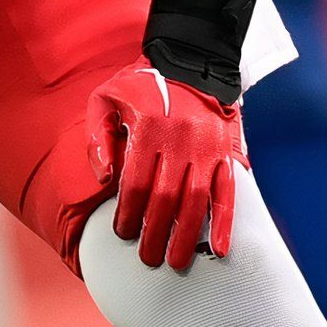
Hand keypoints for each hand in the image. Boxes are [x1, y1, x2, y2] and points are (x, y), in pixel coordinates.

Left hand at [85, 64, 246, 271]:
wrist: (188, 63)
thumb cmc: (139, 87)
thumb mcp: (105, 99)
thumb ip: (98, 138)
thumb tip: (104, 178)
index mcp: (149, 127)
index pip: (135, 183)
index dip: (128, 213)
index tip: (122, 233)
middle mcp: (181, 139)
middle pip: (165, 198)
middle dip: (155, 234)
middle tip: (146, 260)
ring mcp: (207, 148)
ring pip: (197, 201)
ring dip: (187, 236)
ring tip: (176, 263)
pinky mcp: (225, 152)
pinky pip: (228, 192)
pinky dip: (226, 222)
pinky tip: (222, 249)